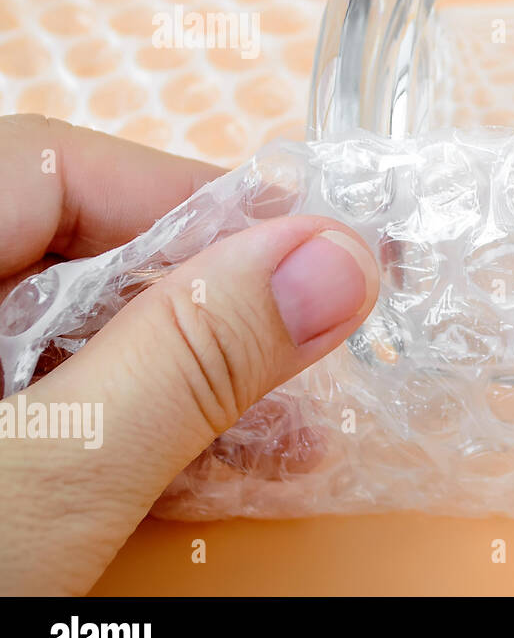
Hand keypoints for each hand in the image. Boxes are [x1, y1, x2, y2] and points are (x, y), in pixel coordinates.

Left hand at [0, 116, 378, 593]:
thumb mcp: (51, 473)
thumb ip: (187, 358)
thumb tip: (339, 258)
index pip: (58, 164)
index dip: (192, 200)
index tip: (315, 250)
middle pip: (74, 250)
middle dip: (207, 307)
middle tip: (317, 341)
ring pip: (69, 337)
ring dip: (187, 380)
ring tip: (290, 434)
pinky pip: (52, 404)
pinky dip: (131, 431)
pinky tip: (212, 469)